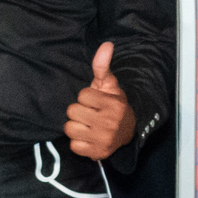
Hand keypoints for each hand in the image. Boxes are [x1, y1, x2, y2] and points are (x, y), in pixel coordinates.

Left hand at [61, 42, 134, 161]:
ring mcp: (103, 139)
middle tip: (89, 113)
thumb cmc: (113, 105)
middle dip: (78, 111)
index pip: (82, 96)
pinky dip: (78, 142)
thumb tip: (106, 44)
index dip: (85, 97)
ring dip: (75, 126)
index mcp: (112, 105)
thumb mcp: (109, 85)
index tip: (94, 101)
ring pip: (70, 129)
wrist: (127, 132)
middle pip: (72, 112)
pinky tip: (87, 137)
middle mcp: (109, 123)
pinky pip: (74, 145)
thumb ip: (102, 66)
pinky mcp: (97, 153)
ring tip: (86, 124)